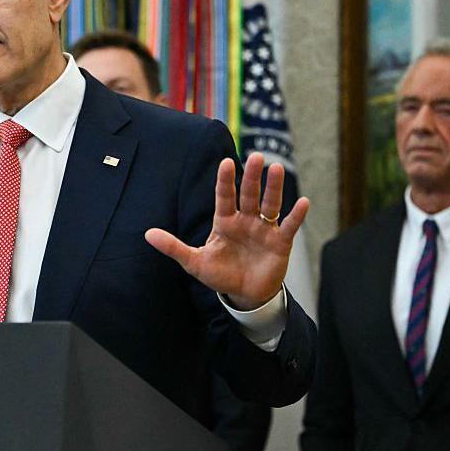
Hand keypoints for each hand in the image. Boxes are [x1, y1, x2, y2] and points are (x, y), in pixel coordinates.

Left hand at [144, 152, 309, 309]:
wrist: (244, 294)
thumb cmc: (220, 274)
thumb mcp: (194, 262)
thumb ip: (173, 247)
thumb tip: (147, 235)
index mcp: (225, 221)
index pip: (224, 196)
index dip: (225, 180)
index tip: (226, 162)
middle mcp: (246, 220)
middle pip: (249, 194)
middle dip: (252, 176)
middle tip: (256, 156)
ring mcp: (264, 229)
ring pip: (270, 204)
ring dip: (273, 187)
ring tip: (276, 168)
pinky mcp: (280, 242)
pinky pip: (289, 226)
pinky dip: (296, 215)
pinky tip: (303, 202)